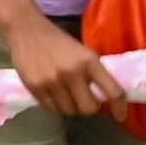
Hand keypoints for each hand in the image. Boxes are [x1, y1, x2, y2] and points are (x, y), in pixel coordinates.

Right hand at [0, 3, 127, 120]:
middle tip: (85, 100)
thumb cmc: (58, 41)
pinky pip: (51, 109)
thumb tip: (106, 99)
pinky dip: (55, 106)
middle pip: (89, 108)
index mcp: (89, 61)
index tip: (119, 115)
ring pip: (70, 111)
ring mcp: (52, 81)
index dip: (119, 107)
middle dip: (89, 107)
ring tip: (66, 95)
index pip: (113, 91)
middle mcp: (72, 72)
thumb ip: (94, 73)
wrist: (26, 29)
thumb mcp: (83, 52)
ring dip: (71, 106)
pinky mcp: (35, 87)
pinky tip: (53, 94)